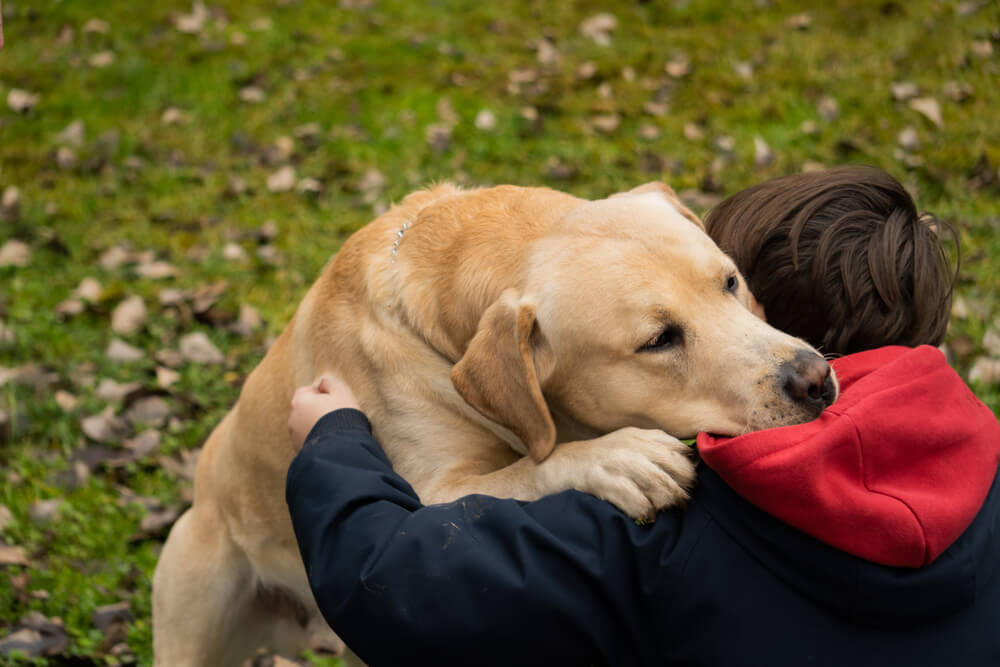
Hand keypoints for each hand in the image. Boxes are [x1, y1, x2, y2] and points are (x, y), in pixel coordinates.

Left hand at [288, 374, 360, 451]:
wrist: (341, 448)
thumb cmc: (342, 416)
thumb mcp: (342, 392)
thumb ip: (330, 382)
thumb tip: (323, 383)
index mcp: (300, 402)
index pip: (305, 391)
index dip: (320, 393)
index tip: (333, 398)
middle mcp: (293, 419)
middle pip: (305, 409)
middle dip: (317, 410)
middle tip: (335, 414)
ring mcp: (295, 436)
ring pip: (306, 426)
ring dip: (316, 425)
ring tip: (334, 430)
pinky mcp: (301, 451)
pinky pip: (309, 440)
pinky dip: (317, 439)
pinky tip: (331, 441)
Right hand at [536, 427, 695, 521]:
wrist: (556, 467)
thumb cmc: (597, 462)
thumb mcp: (625, 446)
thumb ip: (653, 450)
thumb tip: (689, 466)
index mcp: (637, 435)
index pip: (676, 447)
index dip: (689, 466)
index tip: (689, 482)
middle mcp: (629, 445)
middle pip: (673, 466)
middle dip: (683, 487)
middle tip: (683, 501)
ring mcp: (614, 461)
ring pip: (658, 483)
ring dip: (668, 501)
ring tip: (667, 510)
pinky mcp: (600, 479)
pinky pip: (634, 499)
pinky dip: (645, 510)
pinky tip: (646, 515)